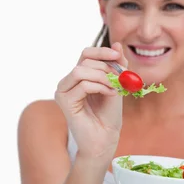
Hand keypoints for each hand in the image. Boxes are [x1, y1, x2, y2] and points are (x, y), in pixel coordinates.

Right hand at [54, 42, 127, 159]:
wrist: (106, 139)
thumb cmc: (109, 115)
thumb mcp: (116, 85)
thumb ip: (116, 66)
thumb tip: (117, 44)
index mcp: (79, 76)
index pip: (86, 53)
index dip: (102, 51)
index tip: (118, 54)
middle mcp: (68, 82)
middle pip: (85, 60)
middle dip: (106, 66)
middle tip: (120, 77)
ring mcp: (63, 91)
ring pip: (81, 71)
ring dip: (102, 77)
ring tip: (114, 88)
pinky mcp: (64, 102)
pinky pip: (82, 85)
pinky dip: (99, 87)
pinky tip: (108, 94)